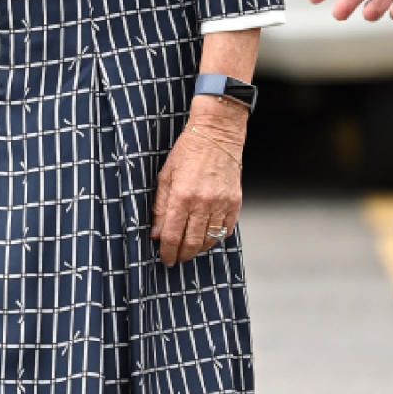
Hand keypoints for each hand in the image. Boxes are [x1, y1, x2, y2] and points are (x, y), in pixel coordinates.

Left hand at [151, 105, 244, 266]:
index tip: (165, 259)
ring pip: (209, 239)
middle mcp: (203, 203)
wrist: (217, 134)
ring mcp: (221, 204)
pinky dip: (215, 237)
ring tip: (190, 250)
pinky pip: (225, 229)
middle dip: (182, 255)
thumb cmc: (188, 151)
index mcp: (182, 196)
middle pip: (192, 242)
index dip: (167, 251)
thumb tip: (157, 232)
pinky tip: (207, 237)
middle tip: (176, 258)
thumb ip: (160, 207)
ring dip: (198, 249)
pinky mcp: (235, 202)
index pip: (173, 235)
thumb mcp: (165, 176)